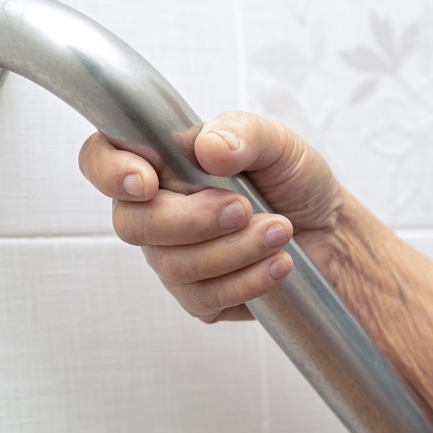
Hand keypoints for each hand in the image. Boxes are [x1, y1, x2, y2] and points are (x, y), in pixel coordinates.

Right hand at [78, 111, 346, 321]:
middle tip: (243, 208)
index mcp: (163, 160)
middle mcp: (158, 209)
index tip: (147, 181)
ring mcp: (173, 256)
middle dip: (192, 220)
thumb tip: (208, 147)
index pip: (101, 159)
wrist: (330, 233)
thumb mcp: (278, 144)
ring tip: (280, 230)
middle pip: (132, 224)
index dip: (109, 171)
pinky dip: (247, 280)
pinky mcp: (198, 296)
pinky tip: (278, 263)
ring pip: (172, 265)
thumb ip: (242, 134)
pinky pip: (203, 297)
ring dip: (233, 249)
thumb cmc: (294, 182)